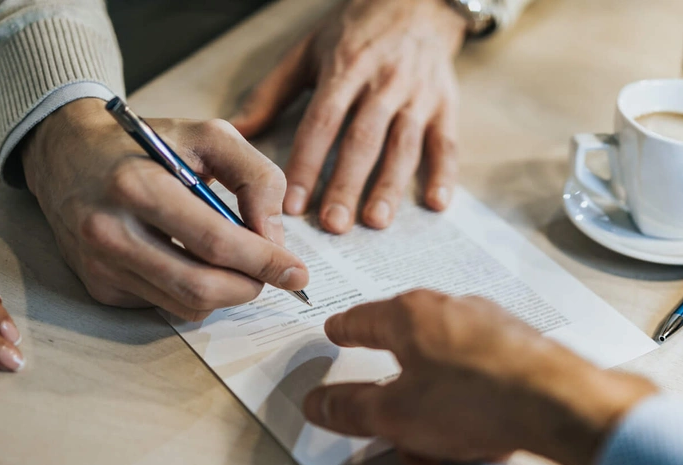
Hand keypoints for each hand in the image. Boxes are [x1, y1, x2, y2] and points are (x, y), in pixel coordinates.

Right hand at [22, 99, 308, 320]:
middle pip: (201, 287)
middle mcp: (111, 231)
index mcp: (138, 186)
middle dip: (249, 287)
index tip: (297, 272)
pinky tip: (190, 261)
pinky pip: (164, 305)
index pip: (214, 242)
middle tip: (271, 274)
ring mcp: (101, 265)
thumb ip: (256, 178)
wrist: (66, 153)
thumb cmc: (146, 144)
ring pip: (186, 306)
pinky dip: (192, 292)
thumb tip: (275, 239)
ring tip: (236, 265)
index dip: (263, 262)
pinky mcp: (98, 286)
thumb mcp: (208, 136)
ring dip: (225, 294)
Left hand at [230, 0, 465, 233]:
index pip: (322, 122)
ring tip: (375, 222)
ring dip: (390, 186)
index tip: (293, 204)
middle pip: (363, 140)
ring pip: (403, 146)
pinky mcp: (445, 106)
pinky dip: (445, 175)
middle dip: (347, 184)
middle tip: (333, 224)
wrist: (417, 1)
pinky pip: (447, 143)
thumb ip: (271, 93)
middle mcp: (383, 83)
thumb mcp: (307, 51)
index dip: (307, 164)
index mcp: (344, 69)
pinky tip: (437, 205)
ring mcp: (418, 96)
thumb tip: (236, 131)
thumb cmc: (355, 31)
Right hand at [302, 291, 656, 464]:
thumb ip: (350, 410)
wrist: (559, 405)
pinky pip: (480, 382)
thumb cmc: (477, 399)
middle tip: (396, 441)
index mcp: (411, 315)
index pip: (362, 319)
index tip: (335, 333)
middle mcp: (452, 310)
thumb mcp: (394, 416)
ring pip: (444, 376)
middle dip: (399, 411)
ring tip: (445, 457)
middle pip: (407, 358)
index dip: (344, 332)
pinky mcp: (520, 350)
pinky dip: (470, 412)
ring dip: (436, 421)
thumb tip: (318, 404)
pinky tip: (481, 442)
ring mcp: (490, 328)